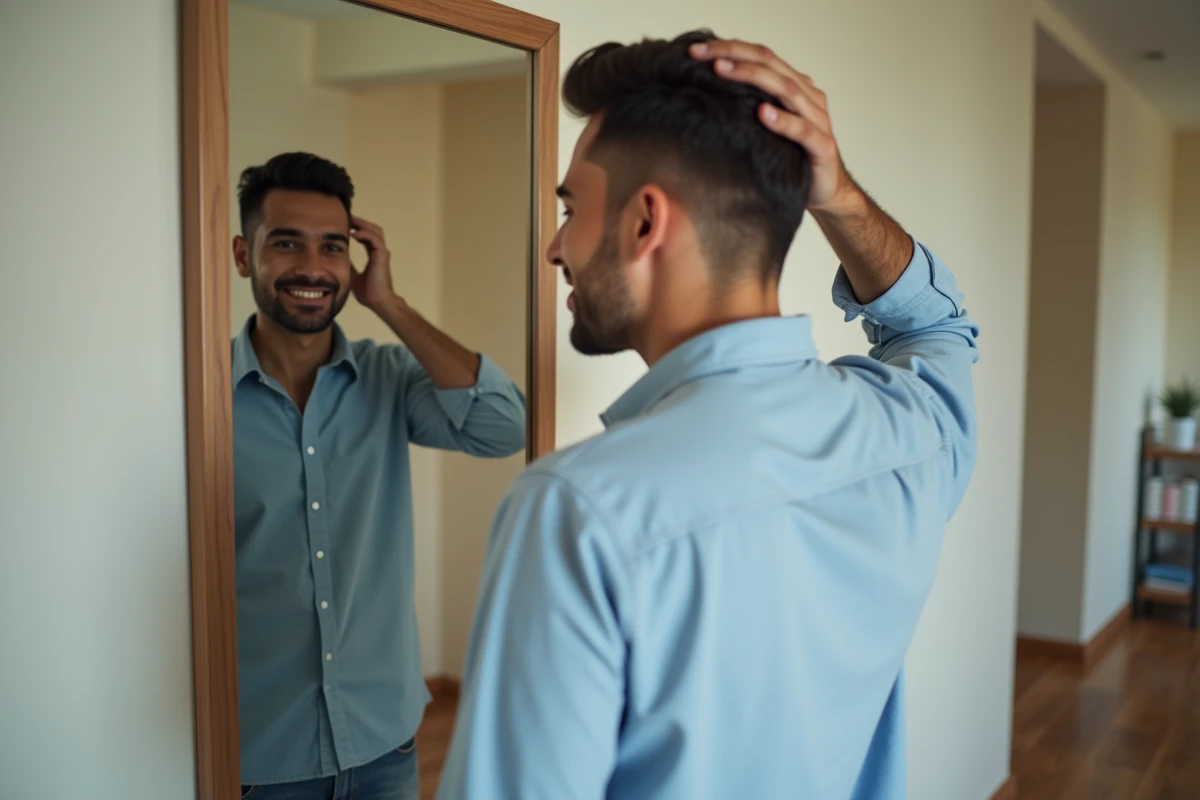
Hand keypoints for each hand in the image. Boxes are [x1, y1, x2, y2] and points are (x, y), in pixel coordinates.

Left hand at [349, 215, 396, 309]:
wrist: (377, 302)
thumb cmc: (367, 292)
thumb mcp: (351, 274)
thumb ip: (347, 263)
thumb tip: (335, 256)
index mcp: (374, 255)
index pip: (367, 235)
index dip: (358, 228)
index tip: (345, 224)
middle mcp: (379, 252)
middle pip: (373, 229)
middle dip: (360, 222)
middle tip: (347, 218)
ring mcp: (382, 253)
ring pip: (375, 231)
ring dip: (363, 224)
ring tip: (351, 221)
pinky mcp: (382, 257)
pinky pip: (375, 240)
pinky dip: (365, 234)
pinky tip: (354, 233)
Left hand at [690, 40, 858, 215]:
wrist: (825, 192)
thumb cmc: (790, 160)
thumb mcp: (763, 129)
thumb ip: (747, 108)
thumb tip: (705, 96)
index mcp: (795, 88)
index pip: (763, 57)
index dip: (731, 48)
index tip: (696, 50)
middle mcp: (808, 98)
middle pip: (772, 65)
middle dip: (736, 56)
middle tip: (705, 55)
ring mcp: (818, 120)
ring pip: (787, 90)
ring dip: (754, 78)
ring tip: (725, 71)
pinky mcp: (822, 146)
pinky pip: (803, 130)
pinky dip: (783, 121)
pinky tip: (763, 113)